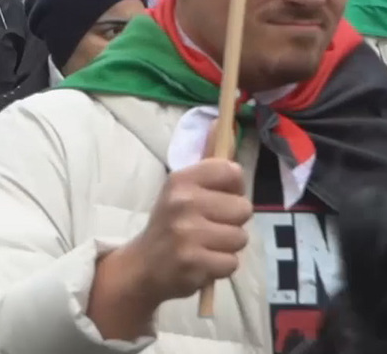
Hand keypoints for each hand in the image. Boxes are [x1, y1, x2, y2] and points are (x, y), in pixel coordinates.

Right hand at [114, 118, 250, 307]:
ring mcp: (187, 234)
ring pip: (240, 237)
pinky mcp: (193, 264)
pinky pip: (232, 263)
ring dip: (227, 246)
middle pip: (244, 208)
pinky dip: (220, 267)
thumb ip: (207, 158)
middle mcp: (183, 203)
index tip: (219, 198)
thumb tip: (220, 120)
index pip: (232, 171)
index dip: (234, 188)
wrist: (142, 266)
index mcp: (182, 180)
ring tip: (205, 245)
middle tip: (209, 227)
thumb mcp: (182, 188)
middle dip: (232, 221)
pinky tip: (202, 262)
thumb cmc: (170, 222)